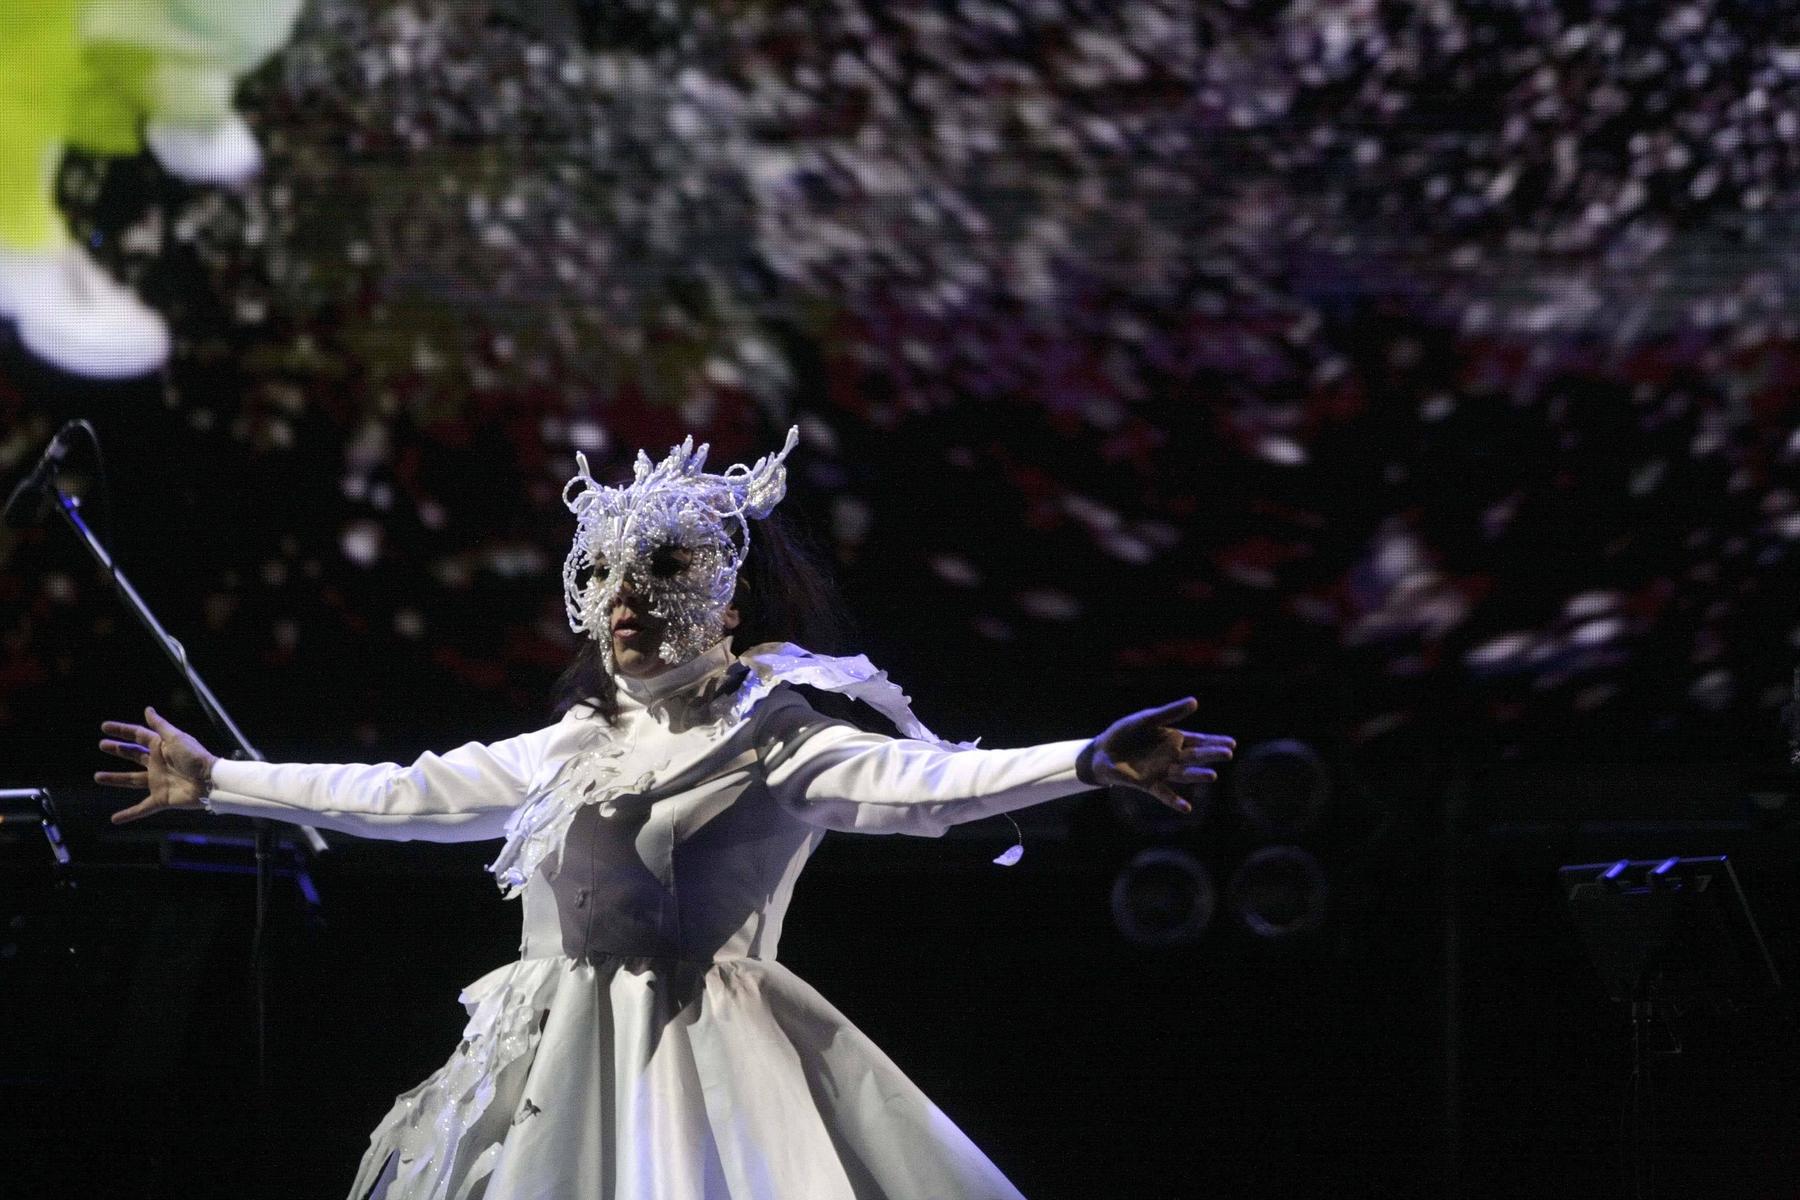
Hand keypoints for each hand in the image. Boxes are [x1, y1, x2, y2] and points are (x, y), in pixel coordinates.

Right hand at [96, 707, 218, 823]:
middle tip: (102, 745)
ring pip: (132, 780)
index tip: (104, 727)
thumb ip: (160, 725)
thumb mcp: (176, 738)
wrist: (210, 782)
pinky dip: (129, 814)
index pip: (138, 736)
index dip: (122, 731)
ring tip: (97, 777)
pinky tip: (114, 819)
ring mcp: (158, 781)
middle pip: (133, 755)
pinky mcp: (161, 798)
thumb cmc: (195, 757)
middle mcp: (158, 763)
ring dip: (115, 779)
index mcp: (162, 747)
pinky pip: (142, 808)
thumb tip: (147, 709)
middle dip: (118, 750)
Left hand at [1080, 697, 1232, 812]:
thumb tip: (1195, 702)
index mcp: (1173, 739)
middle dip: (1211, 755)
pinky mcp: (1148, 784)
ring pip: (1183, 774)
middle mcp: (1171, 757)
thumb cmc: (1125, 733)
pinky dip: (1175, 801)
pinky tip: (1187, 808)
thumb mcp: (1146, 719)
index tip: (1232, 743)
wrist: (1101, 751)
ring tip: (1212, 776)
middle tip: (1228, 754)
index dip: (1215, 741)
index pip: (1199, 740)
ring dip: (1197, 775)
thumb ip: (1169, 712)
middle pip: (1195, 756)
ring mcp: (1161, 771)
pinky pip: (1164, 794)